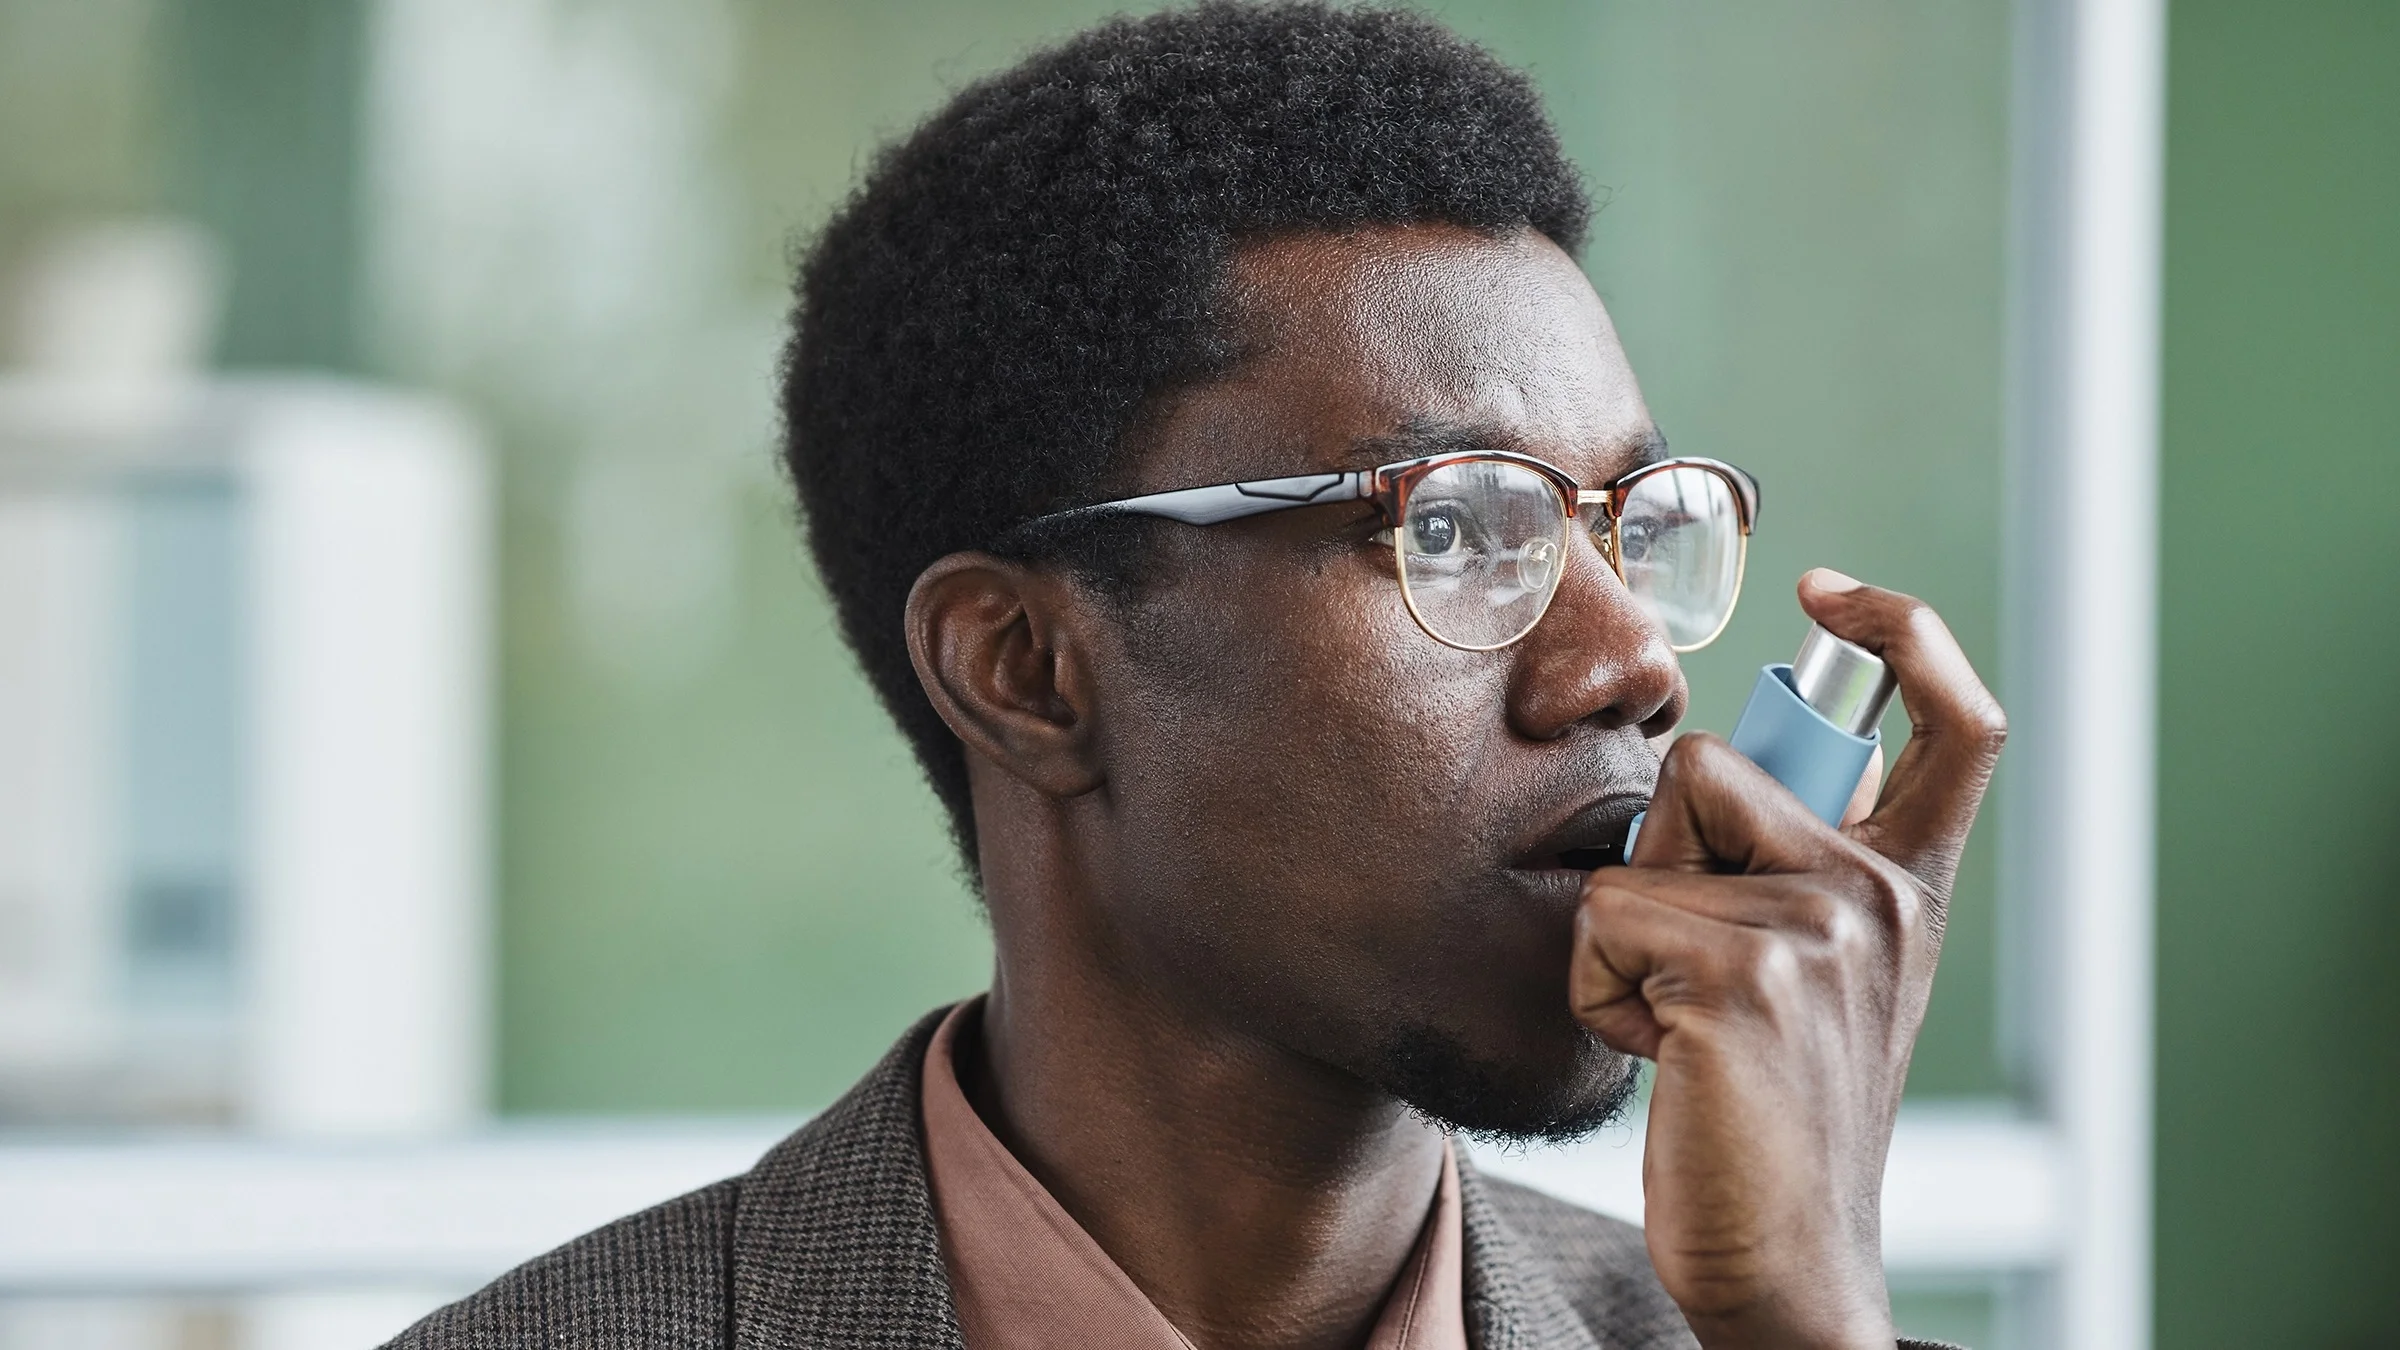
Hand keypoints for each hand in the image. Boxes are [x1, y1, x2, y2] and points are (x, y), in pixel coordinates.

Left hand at [1568, 571, 2005, 1348]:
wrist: (1783, 1258)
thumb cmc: (1765, 1113)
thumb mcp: (1814, 977)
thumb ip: (1792, 873)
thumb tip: (1716, 777)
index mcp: (1906, 885)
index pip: (1952, 720)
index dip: (1903, 628)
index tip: (1831, 589)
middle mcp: (1881, 895)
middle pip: (1710, 767)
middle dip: (1657, 853)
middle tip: (1691, 968)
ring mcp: (1821, 930)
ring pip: (1642, 847)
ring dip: (1619, 933)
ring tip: (1678, 1021)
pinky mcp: (1746, 976)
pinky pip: (1606, 919)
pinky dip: (1599, 991)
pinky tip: (1663, 1059)